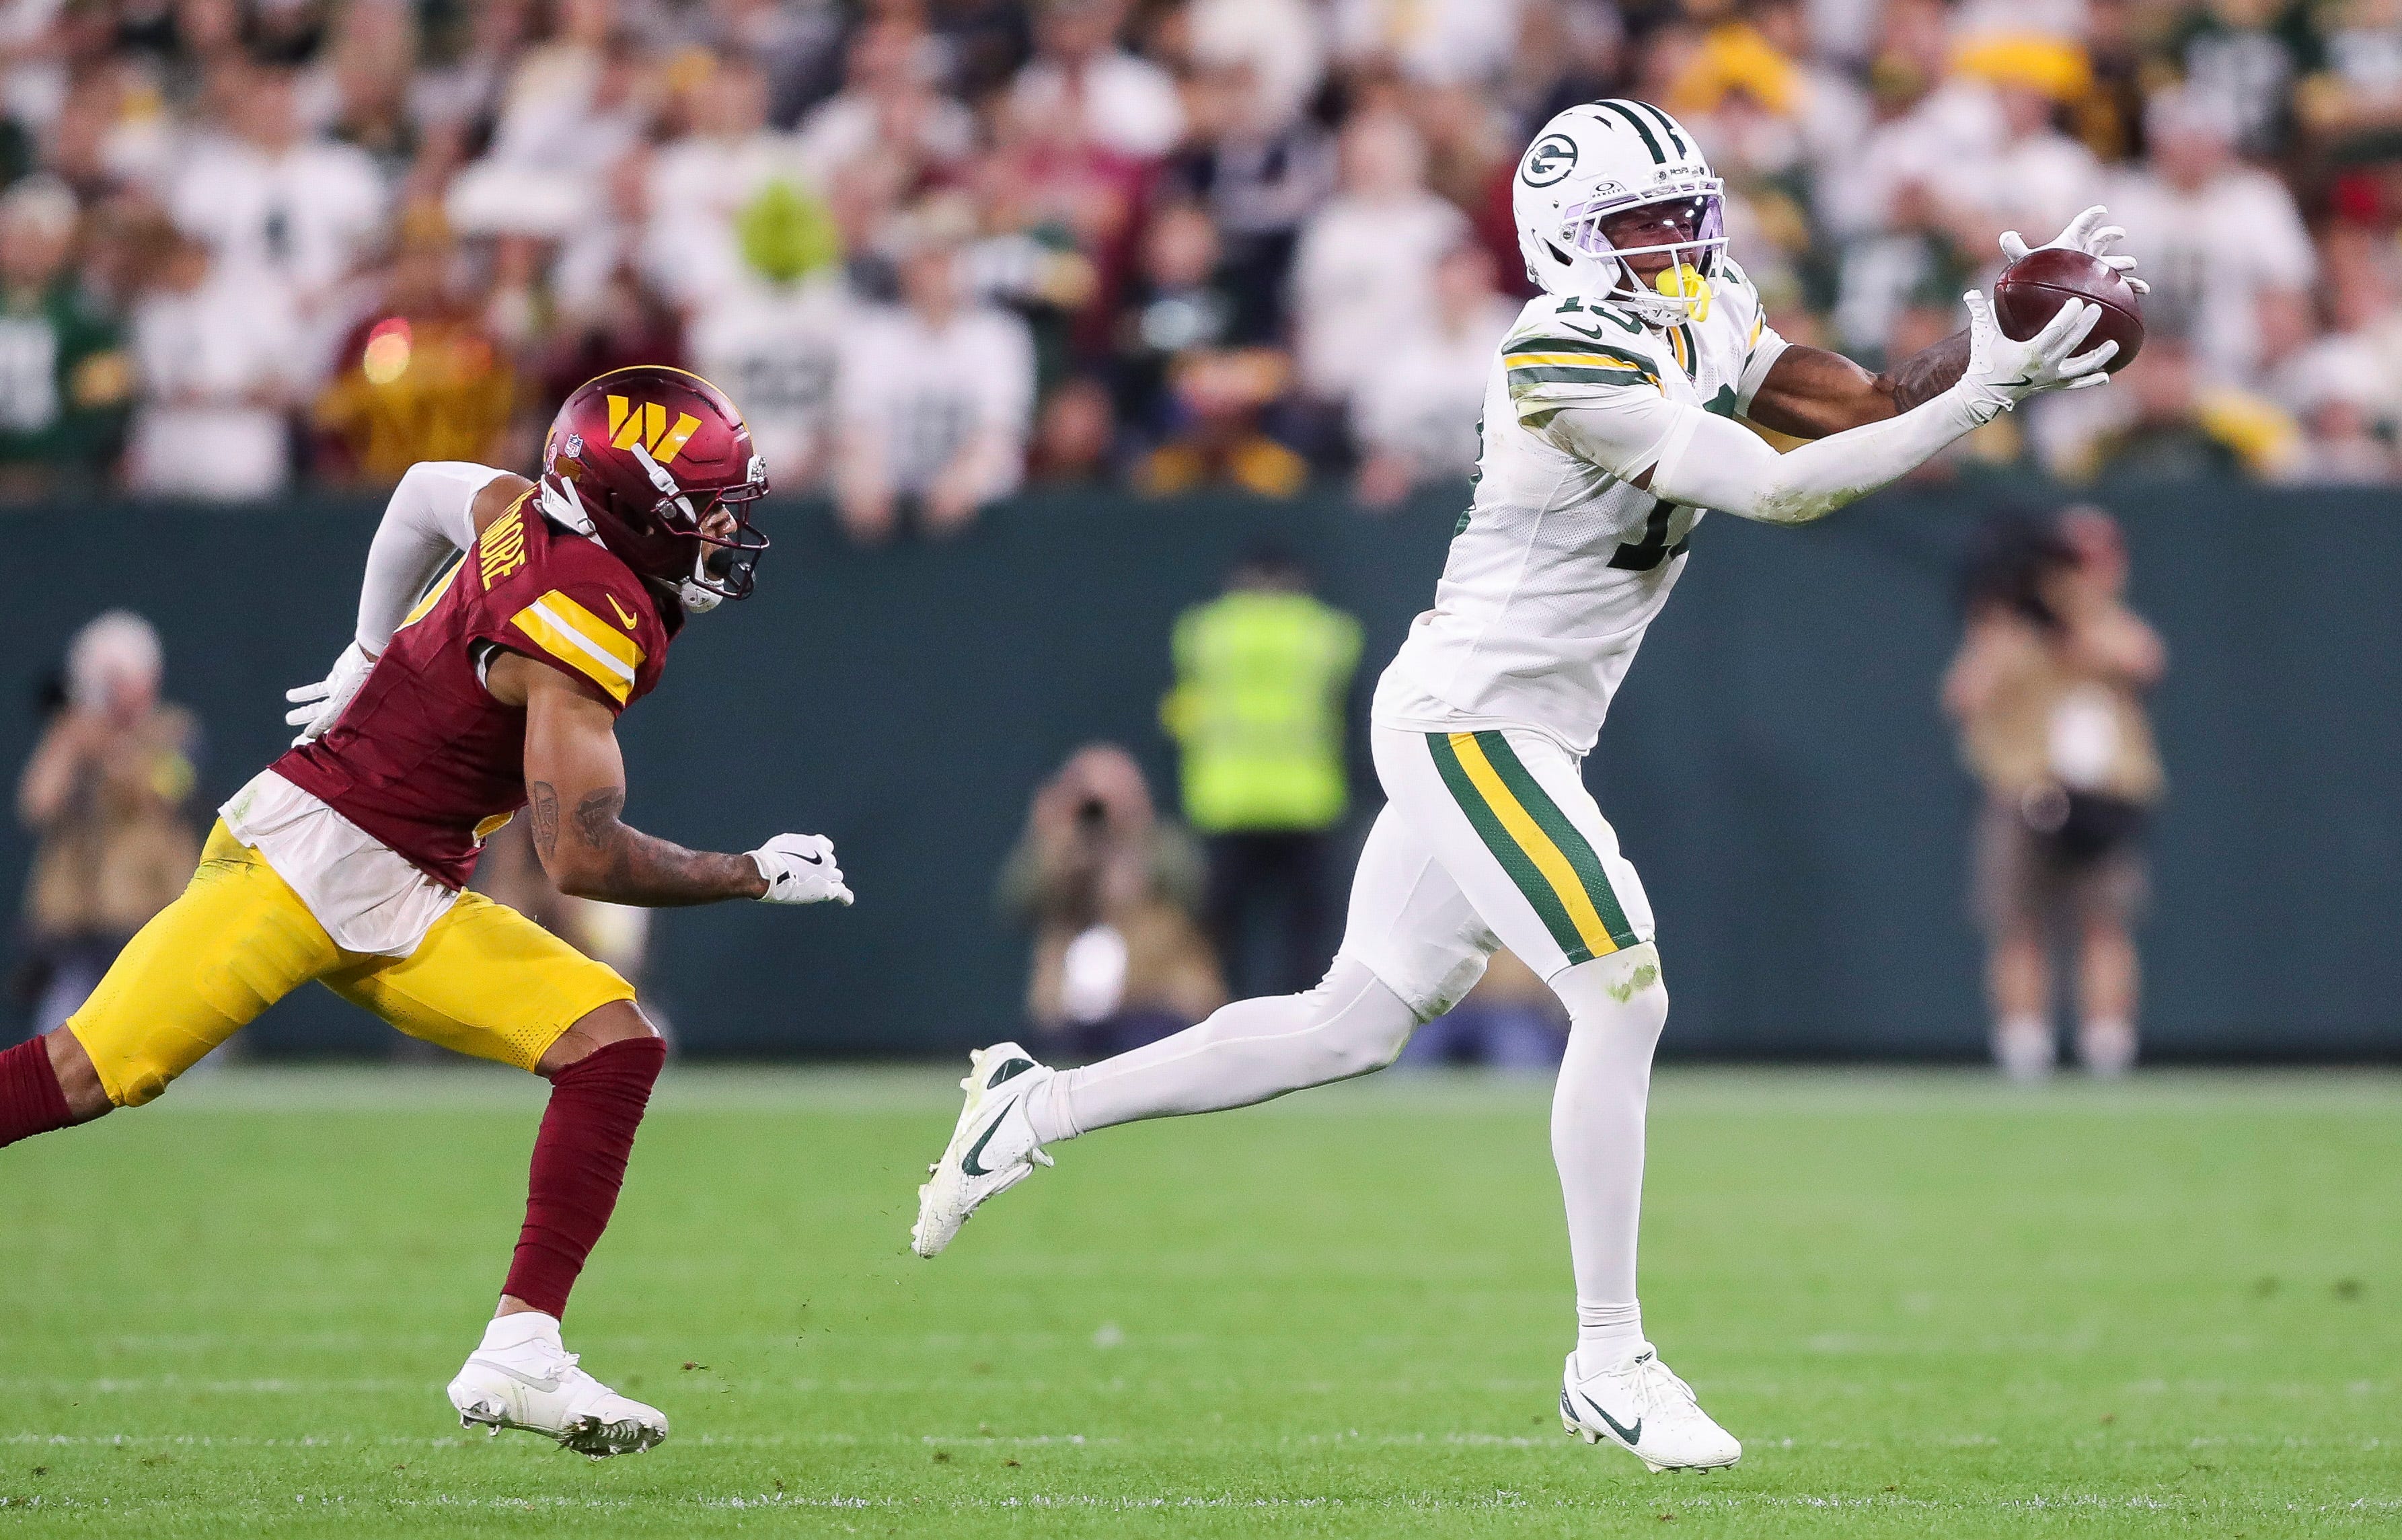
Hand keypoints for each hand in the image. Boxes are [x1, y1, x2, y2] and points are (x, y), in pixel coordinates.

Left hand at [285, 641, 376, 745]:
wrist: (369, 659)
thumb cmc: (362, 685)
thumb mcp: (343, 707)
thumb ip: (324, 721)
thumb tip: (307, 734)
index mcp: (348, 720)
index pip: (328, 736)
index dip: (313, 743)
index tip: (297, 748)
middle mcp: (343, 710)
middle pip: (321, 725)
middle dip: (307, 734)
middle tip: (294, 744)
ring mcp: (338, 696)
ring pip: (316, 708)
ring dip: (302, 714)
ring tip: (290, 719)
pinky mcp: (334, 682)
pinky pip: (315, 691)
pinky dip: (303, 694)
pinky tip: (290, 696)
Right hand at [748, 833, 853, 905]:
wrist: (769, 873)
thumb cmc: (770, 857)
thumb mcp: (783, 842)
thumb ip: (796, 845)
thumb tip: (795, 849)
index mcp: (817, 843)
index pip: (827, 846)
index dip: (821, 853)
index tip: (814, 858)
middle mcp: (826, 857)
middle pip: (831, 863)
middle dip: (822, 868)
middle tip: (806, 876)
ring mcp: (828, 874)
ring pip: (836, 877)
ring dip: (828, 881)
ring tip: (816, 888)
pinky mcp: (826, 890)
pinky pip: (841, 893)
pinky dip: (845, 897)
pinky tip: (846, 901)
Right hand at [1956, 289, 2114, 422]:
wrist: (1984, 395)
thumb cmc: (1983, 362)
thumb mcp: (1981, 336)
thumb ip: (1979, 312)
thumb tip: (1970, 292)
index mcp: (2029, 352)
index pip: (2055, 331)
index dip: (2068, 317)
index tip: (2078, 302)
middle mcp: (2044, 365)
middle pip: (2072, 343)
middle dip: (2086, 325)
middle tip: (2098, 309)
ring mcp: (2050, 377)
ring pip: (2080, 367)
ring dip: (2099, 356)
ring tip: (2114, 345)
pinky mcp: (2051, 385)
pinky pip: (2075, 383)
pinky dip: (2090, 380)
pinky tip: (2105, 376)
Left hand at [1999, 204, 2148, 293]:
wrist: (2046, 294)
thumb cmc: (2037, 275)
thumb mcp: (2025, 262)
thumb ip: (2016, 249)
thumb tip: (2005, 235)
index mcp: (2070, 242)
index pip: (2081, 226)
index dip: (2090, 217)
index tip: (2101, 211)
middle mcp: (2086, 252)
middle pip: (2101, 240)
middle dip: (2110, 236)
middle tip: (2117, 234)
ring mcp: (2097, 268)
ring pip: (2114, 261)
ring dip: (2123, 261)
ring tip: (2130, 263)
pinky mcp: (2104, 284)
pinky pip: (2122, 284)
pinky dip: (2134, 285)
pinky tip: (2144, 290)